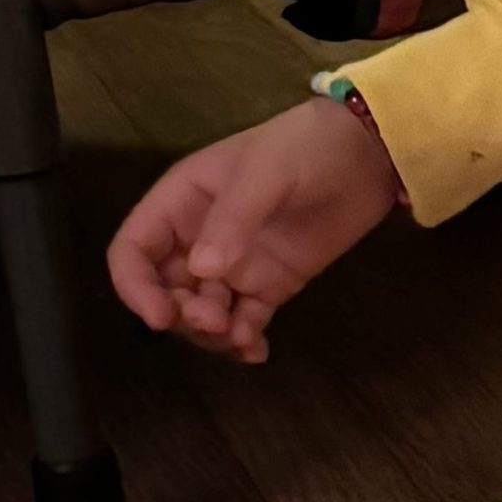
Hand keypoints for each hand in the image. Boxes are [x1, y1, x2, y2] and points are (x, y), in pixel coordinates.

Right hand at [107, 91, 399, 362]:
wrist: (367, 155)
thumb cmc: (306, 148)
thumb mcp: (265, 173)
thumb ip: (233, 220)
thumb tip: (202, 271)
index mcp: (180, 203)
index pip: (133, 250)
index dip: (135, 286)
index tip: (160, 316)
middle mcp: (198, 238)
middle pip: (164, 290)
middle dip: (181, 315)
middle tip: (215, 321)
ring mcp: (234, 265)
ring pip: (201, 312)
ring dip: (212, 333)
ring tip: (242, 337)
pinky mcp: (269, 285)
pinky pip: (244, 321)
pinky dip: (244, 341)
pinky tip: (257, 353)